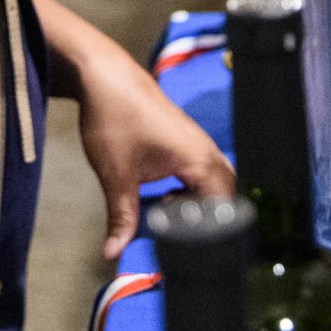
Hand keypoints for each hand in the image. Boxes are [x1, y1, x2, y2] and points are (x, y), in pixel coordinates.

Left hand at [73, 48, 232, 258]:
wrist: (104, 77)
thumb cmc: (114, 116)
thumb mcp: (115, 175)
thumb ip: (121, 218)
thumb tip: (114, 252)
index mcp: (199, 160)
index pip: (224, 209)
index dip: (212, 236)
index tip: (192, 252)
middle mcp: (206, 152)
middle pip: (226, 199)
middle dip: (210, 223)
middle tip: (182, 238)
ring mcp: (199, 144)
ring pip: (216, 185)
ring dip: (201, 206)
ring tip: (173, 216)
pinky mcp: (187, 142)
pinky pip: (205, 174)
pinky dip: (194, 191)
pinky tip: (170, 199)